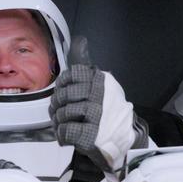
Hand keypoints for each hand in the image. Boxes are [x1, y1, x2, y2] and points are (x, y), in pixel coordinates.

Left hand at [49, 37, 141, 171]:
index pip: (71, 75)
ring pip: (63, 113)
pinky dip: (62, 134)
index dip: (62, 86)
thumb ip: (87, 68)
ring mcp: (96, 115)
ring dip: (59, 121)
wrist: (124, 140)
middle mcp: (99, 95)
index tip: (65, 93)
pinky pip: (65, 130)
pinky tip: (68, 135)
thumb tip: (79, 41)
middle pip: (63, 95)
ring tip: (64, 124)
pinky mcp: (91, 134)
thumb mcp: (102, 85)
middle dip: (58, 105)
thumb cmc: (108, 113)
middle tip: (60, 112)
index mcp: (100, 81)